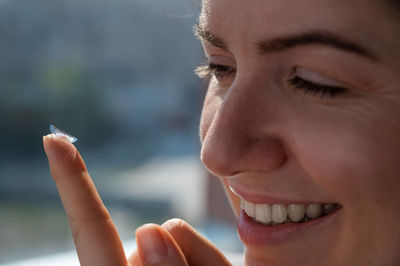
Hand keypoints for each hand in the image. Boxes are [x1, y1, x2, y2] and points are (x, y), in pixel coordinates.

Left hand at [43, 134, 231, 265]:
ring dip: (201, 261)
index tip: (53, 139)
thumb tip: (151, 226)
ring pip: (176, 238)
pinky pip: (190, 244)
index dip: (73, 183)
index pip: (91, 229)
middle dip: (186, 253)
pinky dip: (207, 260)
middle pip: (157, 237)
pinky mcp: (149, 257)